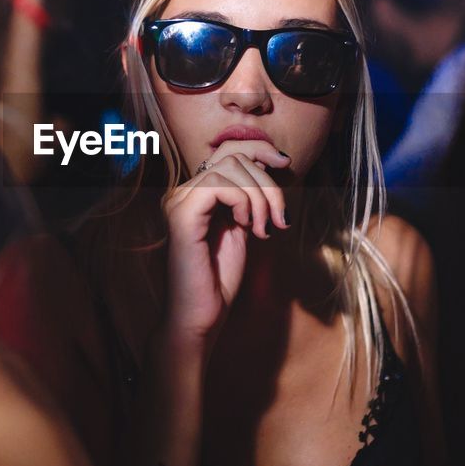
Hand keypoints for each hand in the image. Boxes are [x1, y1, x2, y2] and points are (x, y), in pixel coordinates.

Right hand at [162, 140, 289, 346]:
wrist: (201, 316)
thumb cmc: (220, 278)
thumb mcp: (243, 227)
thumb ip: (249, 197)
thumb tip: (271, 165)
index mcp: (196, 193)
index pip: (227, 150)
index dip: (259, 149)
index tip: (285, 163)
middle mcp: (183, 192)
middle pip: (234, 156)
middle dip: (267, 184)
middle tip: (278, 219)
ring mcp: (179, 202)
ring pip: (230, 168)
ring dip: (260, 197)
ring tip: (263, 228)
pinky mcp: (181, 216)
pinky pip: (218, 186)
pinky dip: (243, 202)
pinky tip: (247, 227)